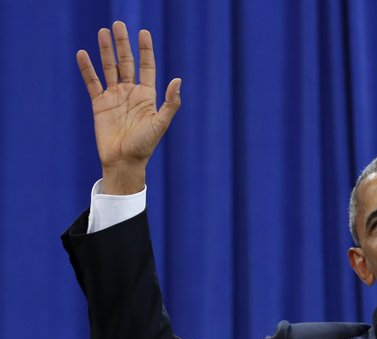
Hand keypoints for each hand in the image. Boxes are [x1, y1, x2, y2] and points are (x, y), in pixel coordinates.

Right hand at [76, 21, 180, 193]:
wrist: (124, 161)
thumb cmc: (145, 146)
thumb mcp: (160, 124)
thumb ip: (170, 103)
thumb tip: (178, 81)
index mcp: (147, 96)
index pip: (146, 67)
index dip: (145, 50)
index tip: (143, 32)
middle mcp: (131, 93)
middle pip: (126, 62)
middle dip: (123, 44)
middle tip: (118, 24)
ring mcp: (114, 97)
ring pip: (109, 68)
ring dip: (105, 50)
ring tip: (102, 32)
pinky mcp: (99, 104)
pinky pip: (92, 82)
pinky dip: (87, 69)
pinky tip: (83, 54)